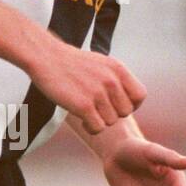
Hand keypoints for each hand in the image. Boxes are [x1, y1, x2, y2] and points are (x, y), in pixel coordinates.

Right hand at [28, 39, 145, 132]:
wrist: (46, 57)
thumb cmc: (72, 63)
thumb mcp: (101, 64)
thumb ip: (117, 79)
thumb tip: (129, 100)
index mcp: (118, 69)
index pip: (140, 96)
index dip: (132, 104)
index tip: (117, 105)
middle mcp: (111, 81)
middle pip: (125, 112)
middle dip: (112, 114)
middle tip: (97, 109)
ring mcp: (97, 93)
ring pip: (111, 122)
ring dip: (99, 121)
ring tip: (87, 112)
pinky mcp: (83, 105)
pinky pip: (98, 128)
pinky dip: (90, 128)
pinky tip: (82, 120)